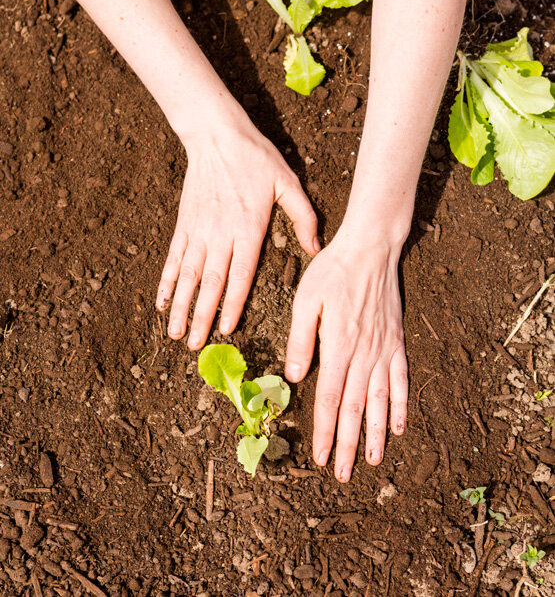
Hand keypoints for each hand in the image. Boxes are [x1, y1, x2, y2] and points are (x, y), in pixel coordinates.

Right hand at [157, 122, 318, 348]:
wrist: (217, 135)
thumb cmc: (256, 159)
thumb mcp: (288, 183)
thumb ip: (303, 217)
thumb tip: (316, 249)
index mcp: (248, 229)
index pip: (240, 275)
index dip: (231, 304)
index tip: (225, 329)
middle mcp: (221, 235)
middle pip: (210, 283)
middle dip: (202, 316)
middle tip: (195, 344)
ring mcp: (199, 231)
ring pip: (188, 275)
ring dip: (181, 306)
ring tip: (174, 332)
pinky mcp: (184, 224)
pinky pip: (173, 257)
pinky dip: (166, 281)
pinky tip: (161, 301)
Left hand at [285, 226, 407, 481]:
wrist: (370, 249)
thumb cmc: (332, 272)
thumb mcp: (305, 301)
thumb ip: (300, 340)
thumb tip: (294, 377)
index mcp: (338, 346)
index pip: (330, 398)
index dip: (325, 430)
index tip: (322, 457)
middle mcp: (363, 354)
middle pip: (355, 408)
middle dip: (348, 444)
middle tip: (344, 473)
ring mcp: (383, 350)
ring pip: (379, 401)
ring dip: (376, 433)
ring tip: (373, 461)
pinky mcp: (396, 341)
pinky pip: (400, 379)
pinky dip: (399, 404)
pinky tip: (399, 425)